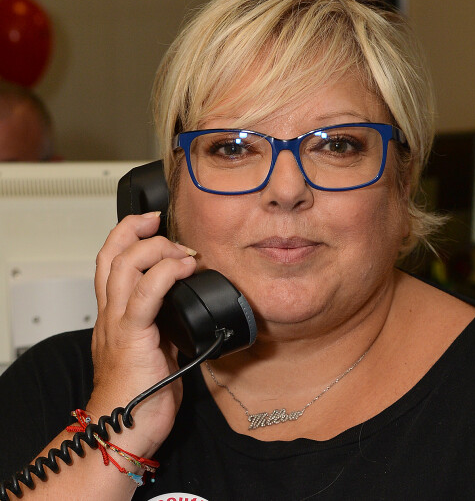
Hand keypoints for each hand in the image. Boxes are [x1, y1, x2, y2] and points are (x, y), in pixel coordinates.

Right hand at [89, 211, 196, 456]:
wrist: (123, 429)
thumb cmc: (138, 395)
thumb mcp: (154, 349)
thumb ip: (164, 325)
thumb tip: (187, 309)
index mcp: (114, 314)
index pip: (110, 261)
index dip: (127, 235)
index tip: (151, 222)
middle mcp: (110, 313)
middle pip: (112, 254)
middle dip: (138, 231)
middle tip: (165, 227)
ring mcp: (118, 323)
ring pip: (125, 267)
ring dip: (157, 249)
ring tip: (183, 251)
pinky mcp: (132, 336)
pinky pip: (146, 294)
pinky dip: (167, 273)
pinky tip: (186, 267)